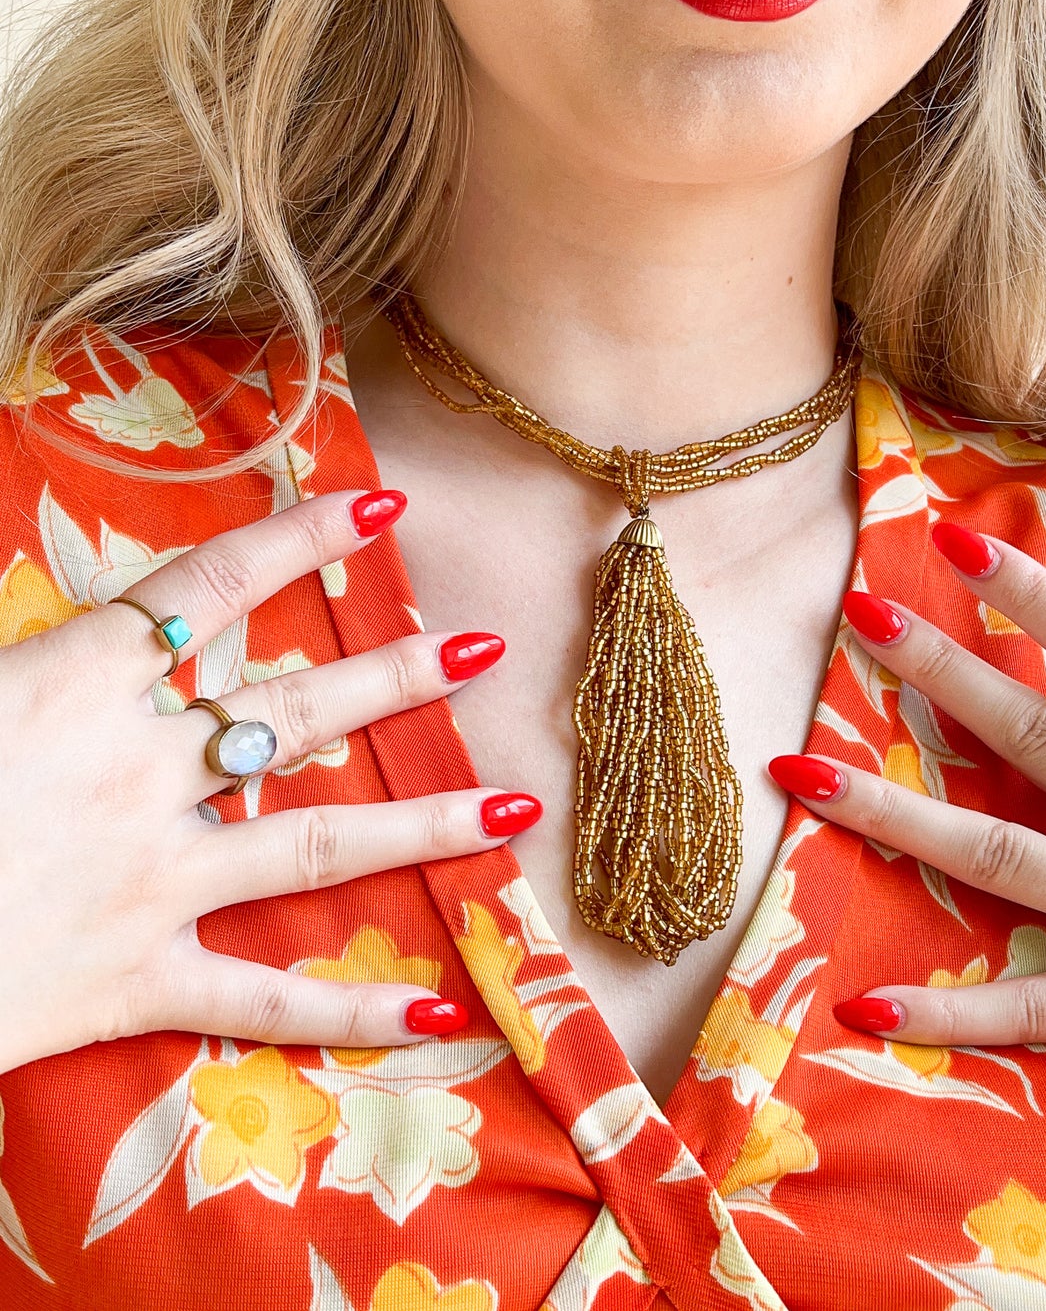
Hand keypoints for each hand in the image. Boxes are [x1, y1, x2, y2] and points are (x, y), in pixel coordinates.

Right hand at [0, 489, 537, 1075]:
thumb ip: (22, 639)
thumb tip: (91, 605)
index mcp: (73, 683)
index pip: (212, 585)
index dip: (303, 538)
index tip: (385, 507)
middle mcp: (134, 773)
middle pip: (296, 711)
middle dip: (397, 676)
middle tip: (486, 648)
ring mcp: (149, 880)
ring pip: (319, 844)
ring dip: (428, 825)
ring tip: (520, 807)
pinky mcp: (136, 981)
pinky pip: (264, 999)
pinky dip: (350, 1013)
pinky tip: (441, 1014)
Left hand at [768, 527, 1045, 1217]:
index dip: (1040, 596)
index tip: (962, 543)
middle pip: (1036, 735)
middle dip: (943, 669)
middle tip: (860, 613)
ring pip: (999, 853)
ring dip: (892, 809)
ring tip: (802, 771)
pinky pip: (1031, 1010)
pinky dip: (948, 1013)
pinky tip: (863, 1003)